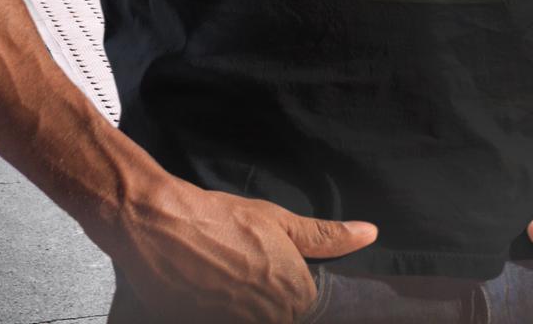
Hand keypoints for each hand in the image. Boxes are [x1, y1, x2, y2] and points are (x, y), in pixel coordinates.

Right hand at [107, 176, 376, 322]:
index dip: (291, 287)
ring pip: (251, 318)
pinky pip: (223, 322)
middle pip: (280, 315)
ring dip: (243, 305)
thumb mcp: (278, 220)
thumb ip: (326, 236)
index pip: (308, 306)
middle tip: (243, 268)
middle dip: (267, 298)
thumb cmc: (223, 218)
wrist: (162, 225)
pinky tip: (208, 289)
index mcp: (294, 294)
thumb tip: (370, 234)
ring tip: (225, 277)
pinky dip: (219, 311)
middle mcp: (269, 319)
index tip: (271, 271)